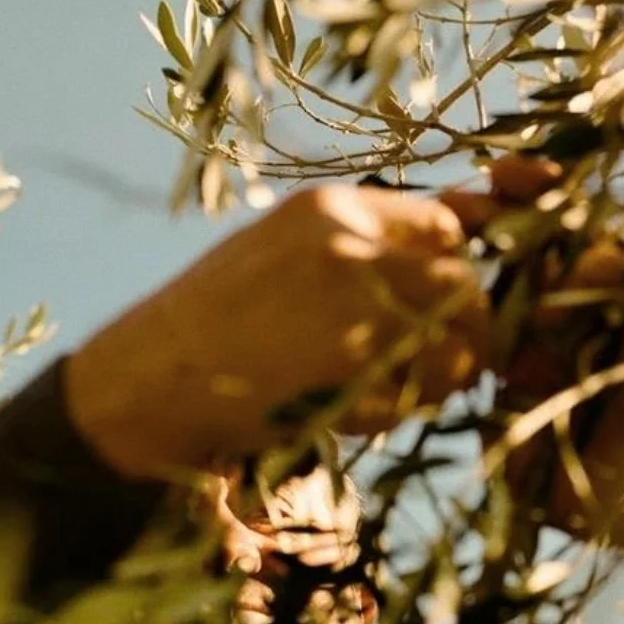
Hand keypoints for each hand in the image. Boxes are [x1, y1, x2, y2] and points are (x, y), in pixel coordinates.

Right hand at [64, 182, 500, 478]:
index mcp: (334, 210)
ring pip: (455, 343)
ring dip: (445, 375)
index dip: (453, 272)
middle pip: (461, 284)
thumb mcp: (281, 251)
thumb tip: (440, 263)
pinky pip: (416, 393)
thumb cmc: (213, 319)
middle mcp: (352, 248)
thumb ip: (357, 248)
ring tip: (410, 392)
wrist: (156, 377)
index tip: (441, 306)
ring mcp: (355, 310)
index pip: (444, 228)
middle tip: (449, 363)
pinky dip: (405, 410)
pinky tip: (367, 413)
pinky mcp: (351, 373)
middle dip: (467, 329)